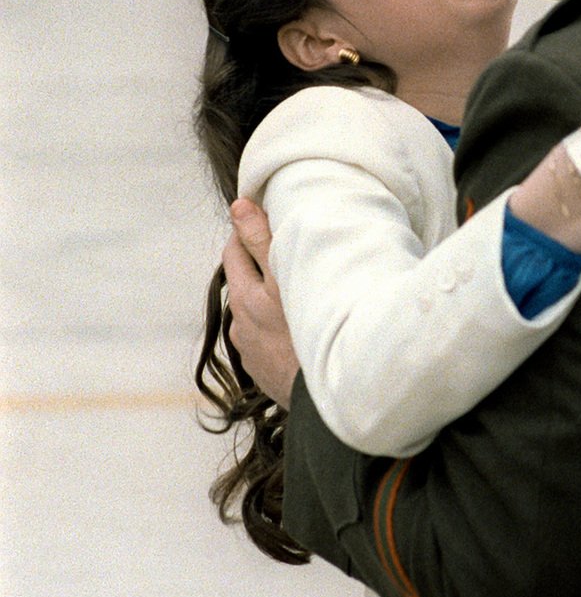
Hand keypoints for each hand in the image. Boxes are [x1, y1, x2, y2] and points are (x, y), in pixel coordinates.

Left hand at [222, 199, 301, 407]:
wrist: (331, 389)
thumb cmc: (311, 327)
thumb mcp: (285, 276)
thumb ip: (261, 239)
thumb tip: (239, 206)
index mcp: (244, 298)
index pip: (234, 251)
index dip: (248, 233)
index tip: (267, 223)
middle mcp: (241, 325)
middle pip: (244, 283)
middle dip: (259, 266)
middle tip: (285, 255)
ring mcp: (252, 352)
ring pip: (256, 314)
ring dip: (269, 302)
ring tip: (297, 297)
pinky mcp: (266, 374)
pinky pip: (268, 341)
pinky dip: (278, 330)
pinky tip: (299, 331)